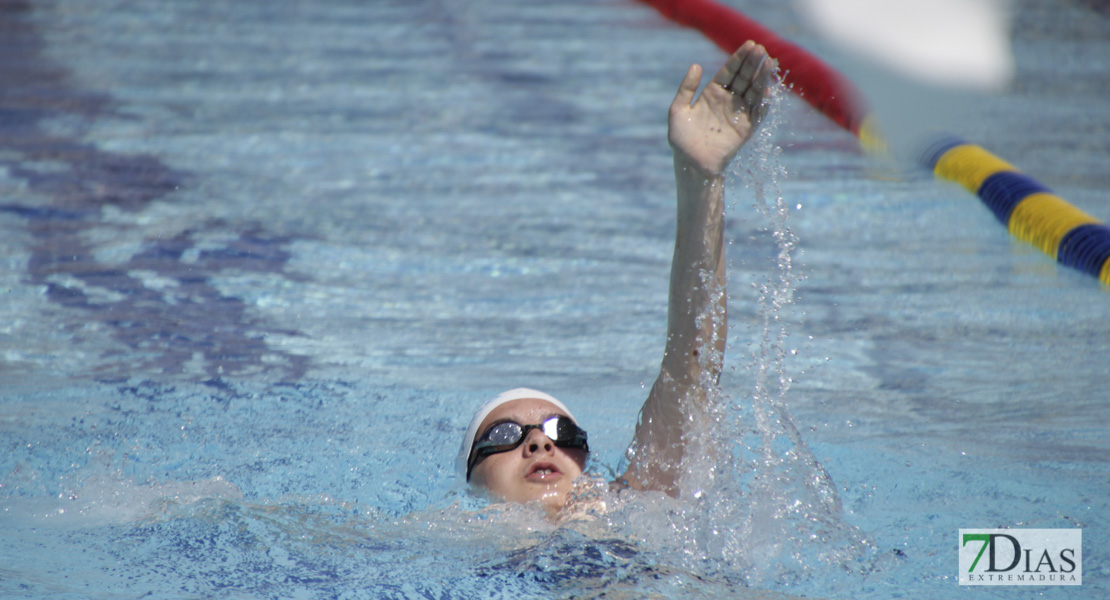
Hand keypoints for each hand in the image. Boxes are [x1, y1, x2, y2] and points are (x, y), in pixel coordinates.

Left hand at [667, 41, 773, 175]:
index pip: (729, 71)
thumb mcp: (678, 110)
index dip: (739, 58)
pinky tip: (768, 91)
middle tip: (762, 49)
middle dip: (753, 63)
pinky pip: (758, 114)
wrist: (690, 163)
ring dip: (762, 78)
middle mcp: (728, 100)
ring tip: (770, 63)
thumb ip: (686, 88)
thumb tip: (695, 65)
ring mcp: (738, 113)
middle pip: (744, 78)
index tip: (750, 44)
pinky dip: (764, 103)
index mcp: (713, 93)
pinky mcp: (746, 129)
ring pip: (754, 92)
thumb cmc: (681, 138)